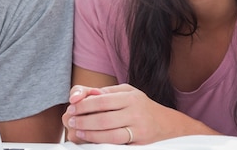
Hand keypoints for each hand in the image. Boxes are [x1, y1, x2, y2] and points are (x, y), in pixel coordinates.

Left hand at [62, 83, 182, 144]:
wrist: (166, 124)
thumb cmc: (141, 106)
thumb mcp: (126, 92)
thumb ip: (105, 92)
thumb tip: (82, 94)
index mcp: (130, 97)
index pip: (102, 100)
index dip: (84, 105)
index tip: (72, 107)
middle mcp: (135, 112)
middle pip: (104, 118)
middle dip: (84, 120)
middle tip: (71, 120)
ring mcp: (138, 130)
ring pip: (109, 135)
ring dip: (90, 134)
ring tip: (77, 131)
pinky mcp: (139, 144)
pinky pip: (117, 145)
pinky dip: (101, 143)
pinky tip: (91, 140)